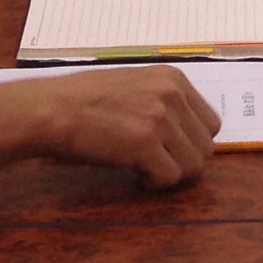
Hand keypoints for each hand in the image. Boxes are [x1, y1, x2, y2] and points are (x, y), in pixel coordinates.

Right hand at [11, 66, 220, 187]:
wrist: (52, 109)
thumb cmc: (83, 101)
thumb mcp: (134, 86)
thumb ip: (163, 101)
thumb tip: (185, 132)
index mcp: (173, 78)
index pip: (210, 122)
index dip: (190, 142)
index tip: (167, 150)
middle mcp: (173, 94)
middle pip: (206, 146)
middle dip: (184, 161)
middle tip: (156, 164)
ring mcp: (161, 118)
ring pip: (194, 165)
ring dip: (171, 173)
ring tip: (144, 169)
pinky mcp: (145, 143)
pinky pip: (170, 177)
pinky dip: (155, 184)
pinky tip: (136, 177)